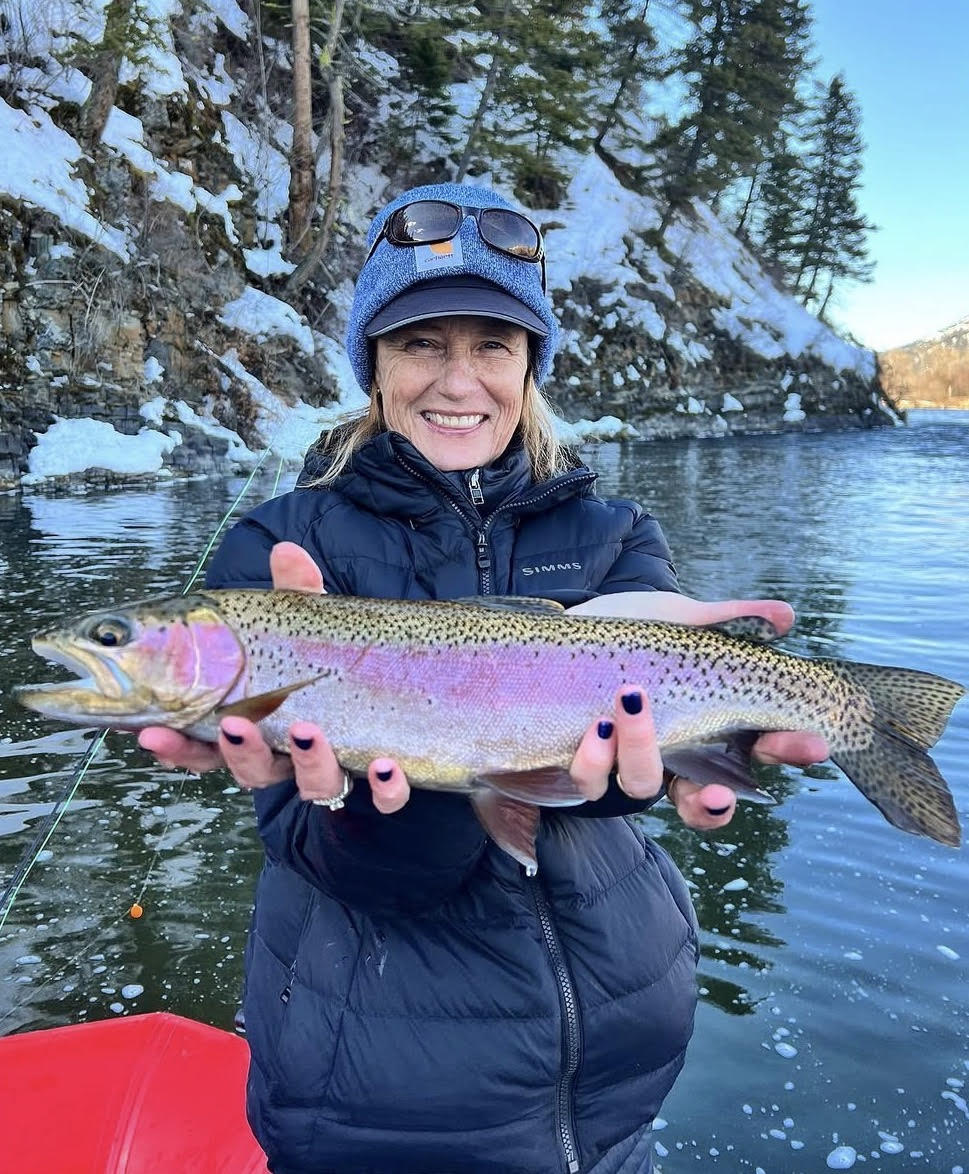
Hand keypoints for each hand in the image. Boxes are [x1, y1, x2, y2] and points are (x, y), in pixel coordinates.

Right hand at [138, 542, 410, 812]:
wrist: (405, 703)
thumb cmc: (336, 669)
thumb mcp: (313, 629)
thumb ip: (298, 596)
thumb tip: (287, 551)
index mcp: (261, 726)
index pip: (207, 744)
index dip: (178, 746)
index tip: (151, 733)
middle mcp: (293, 758)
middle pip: (255, 771)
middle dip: (240, 752)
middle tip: (234, 724)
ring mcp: (339, 772)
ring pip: (315, 785)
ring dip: (309, 763)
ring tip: (308, 731)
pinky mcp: (388, 787)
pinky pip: (386, 800)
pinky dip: (385, 789)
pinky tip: (386, 766)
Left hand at [566, 593, 828, 829]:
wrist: (555, 629)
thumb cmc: (624, 631)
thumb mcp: (677, 621)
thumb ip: (728, 621)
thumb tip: (785, 616)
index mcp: (706, 724)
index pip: (758, 749)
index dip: (787, 752)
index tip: (811, 742)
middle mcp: (668, 756)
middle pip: (705, 801)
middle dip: (719, 803)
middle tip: (723, 790)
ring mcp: (622, 765)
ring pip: (643, 788)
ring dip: (642, 752)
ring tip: (630, 702)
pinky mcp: (579, 768)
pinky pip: (590, 782)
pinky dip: (596, 759)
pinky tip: (596, 727)